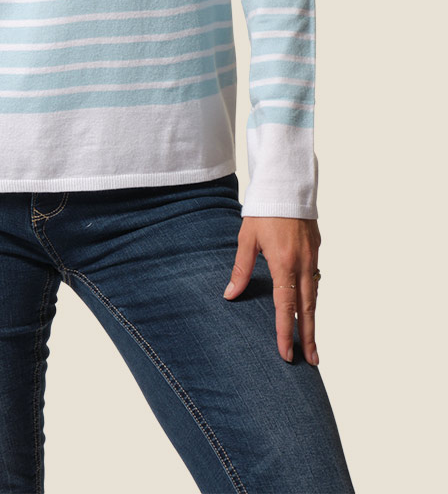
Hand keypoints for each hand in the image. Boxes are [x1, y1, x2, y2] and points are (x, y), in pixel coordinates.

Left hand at [222, 217, 321, 365]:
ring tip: (311, 342)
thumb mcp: (247, 238)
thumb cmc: (263, 210)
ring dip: (313, 320)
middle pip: (307, 308)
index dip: (286, 332)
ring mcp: (312, 256)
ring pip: (314, 295)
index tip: (287, 353)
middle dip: (309, 336)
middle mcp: (302, 263)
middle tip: (311, 361)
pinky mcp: (315, 248)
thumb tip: (230, 295)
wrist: (286, 183)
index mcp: (283, 263)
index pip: (286, 306)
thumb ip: (241, 268)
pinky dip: (313, 298)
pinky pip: (315, 280)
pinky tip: (309, 308)